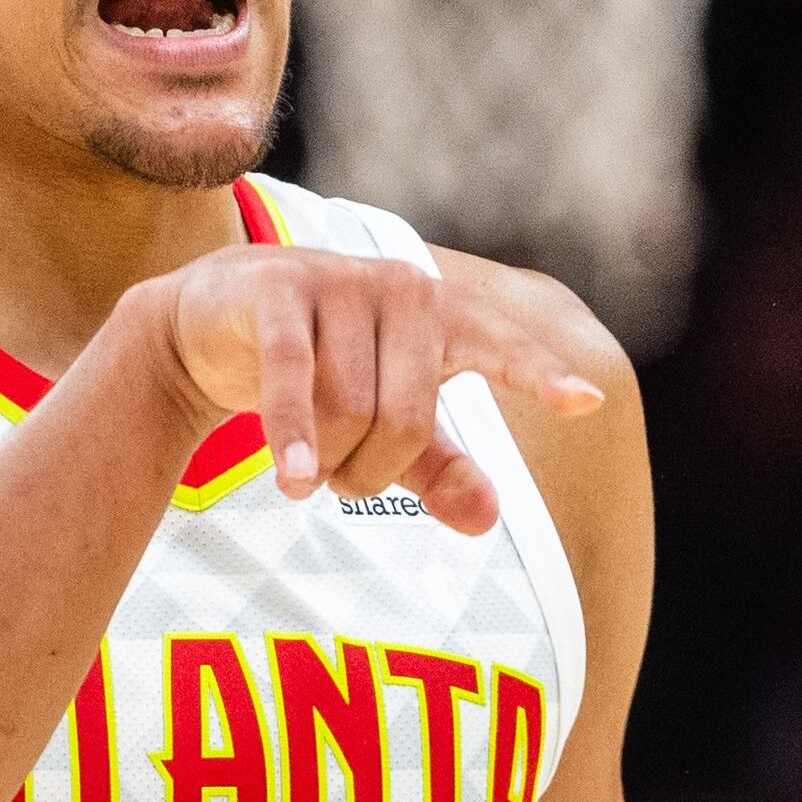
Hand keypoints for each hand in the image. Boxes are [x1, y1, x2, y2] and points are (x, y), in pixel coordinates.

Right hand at [153, 247, 603, 533]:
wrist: (214, 322)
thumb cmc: (319, 370)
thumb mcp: (384, 424)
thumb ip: (437, 468)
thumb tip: (486, 520)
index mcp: (443, 313)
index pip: (500, 345)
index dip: (539, 374)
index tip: (587, 402)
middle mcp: (402, 286)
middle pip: (406, 418)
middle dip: (369, 471)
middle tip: (339, 481)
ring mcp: (340, 281)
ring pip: (348, 408)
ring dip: (321, 461)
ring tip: (302, 465)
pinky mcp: (278, 290)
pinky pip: (294, 376)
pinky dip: (292, 437)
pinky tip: (291, 481)